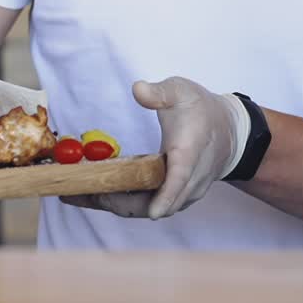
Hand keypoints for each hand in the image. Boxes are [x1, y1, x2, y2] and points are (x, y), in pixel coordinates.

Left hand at [61, 77, 245, 220]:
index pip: (180, 178)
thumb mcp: (182, 91)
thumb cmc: (201, 110)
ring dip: (110, 204)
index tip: (153, 212)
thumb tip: (138, 89)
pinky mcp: (171, 198)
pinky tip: (90, 192)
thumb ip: (160, 92)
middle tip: (75, 193)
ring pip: (144, 208)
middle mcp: (188, 180)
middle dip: (115, 202)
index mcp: (190, 152)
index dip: (167, 196)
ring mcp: (181, 193)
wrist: (229, 133)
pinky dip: (118, 202)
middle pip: (153, 203)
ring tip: (73, 193)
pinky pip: (143, 205)